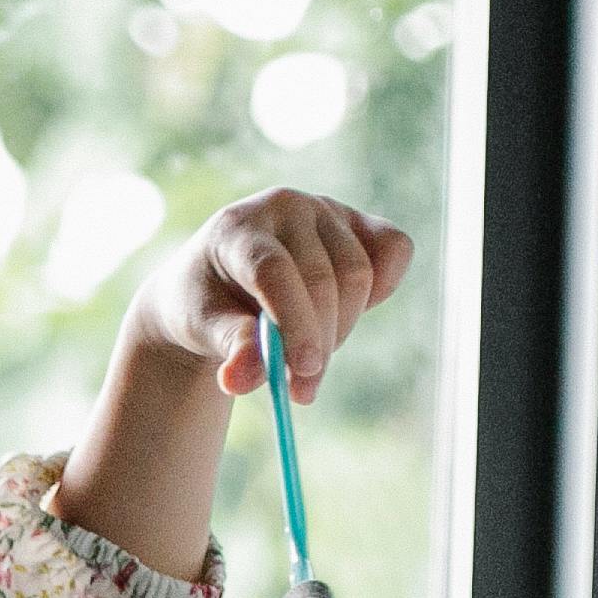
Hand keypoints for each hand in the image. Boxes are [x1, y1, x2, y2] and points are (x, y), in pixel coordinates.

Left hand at [133, 187, 414, 400]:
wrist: (220, 282)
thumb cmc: (208, 306)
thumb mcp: (203, 329)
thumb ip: (228, 348)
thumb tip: (239, 380)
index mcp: (236, 229)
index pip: (273, 271)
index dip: (294, 322)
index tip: (304, 370)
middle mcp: (284, 208)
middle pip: (323, 279)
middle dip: (319, 342)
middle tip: (303, 389)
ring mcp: (325, 209)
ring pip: (359, 273)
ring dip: (342, 327)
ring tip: (309, 353)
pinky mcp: (358, 220)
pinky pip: (394, 250)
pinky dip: (383, 289)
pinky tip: (347, 314)